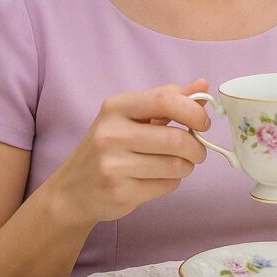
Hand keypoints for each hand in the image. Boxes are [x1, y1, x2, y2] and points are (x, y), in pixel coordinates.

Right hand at [45, 78, 210, 229]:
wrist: (73, 189)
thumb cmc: (110, 145)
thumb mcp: (132, 115)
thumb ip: (168, 99)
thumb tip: (202, 84)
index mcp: (117, 106)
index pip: (166, 100)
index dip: (194, 112)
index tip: (203, 123)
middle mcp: (111, 133)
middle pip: (175, 139)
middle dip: (196, 147)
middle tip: (197, 150)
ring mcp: (113, 165)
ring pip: (174, 165)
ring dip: (186, 166)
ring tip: (179, 164)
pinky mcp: (119, 192)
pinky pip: (165, 186)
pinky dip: (171, 182)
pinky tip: (159, 178)